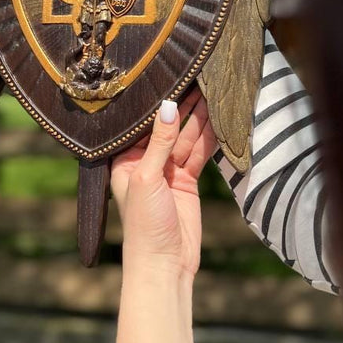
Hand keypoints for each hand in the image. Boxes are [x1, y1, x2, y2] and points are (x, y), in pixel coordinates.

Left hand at [112, 89, 214, 279]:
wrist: (165, 265)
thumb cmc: (144, 225)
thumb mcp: (148, 178)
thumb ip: (160, 142)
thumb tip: (168, 105)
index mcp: (125, 160)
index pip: (142, 124)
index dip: (156, 103)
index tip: (170, 78)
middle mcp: (145, 161)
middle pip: (166, 128)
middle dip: (182, 106)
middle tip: (197, 77)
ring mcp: (167, 171)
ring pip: (185, 138)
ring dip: (198, 118)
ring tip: (211, 90)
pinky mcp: (186, 181)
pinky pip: (198, 153)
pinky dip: (209, 137)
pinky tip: (217, 118)